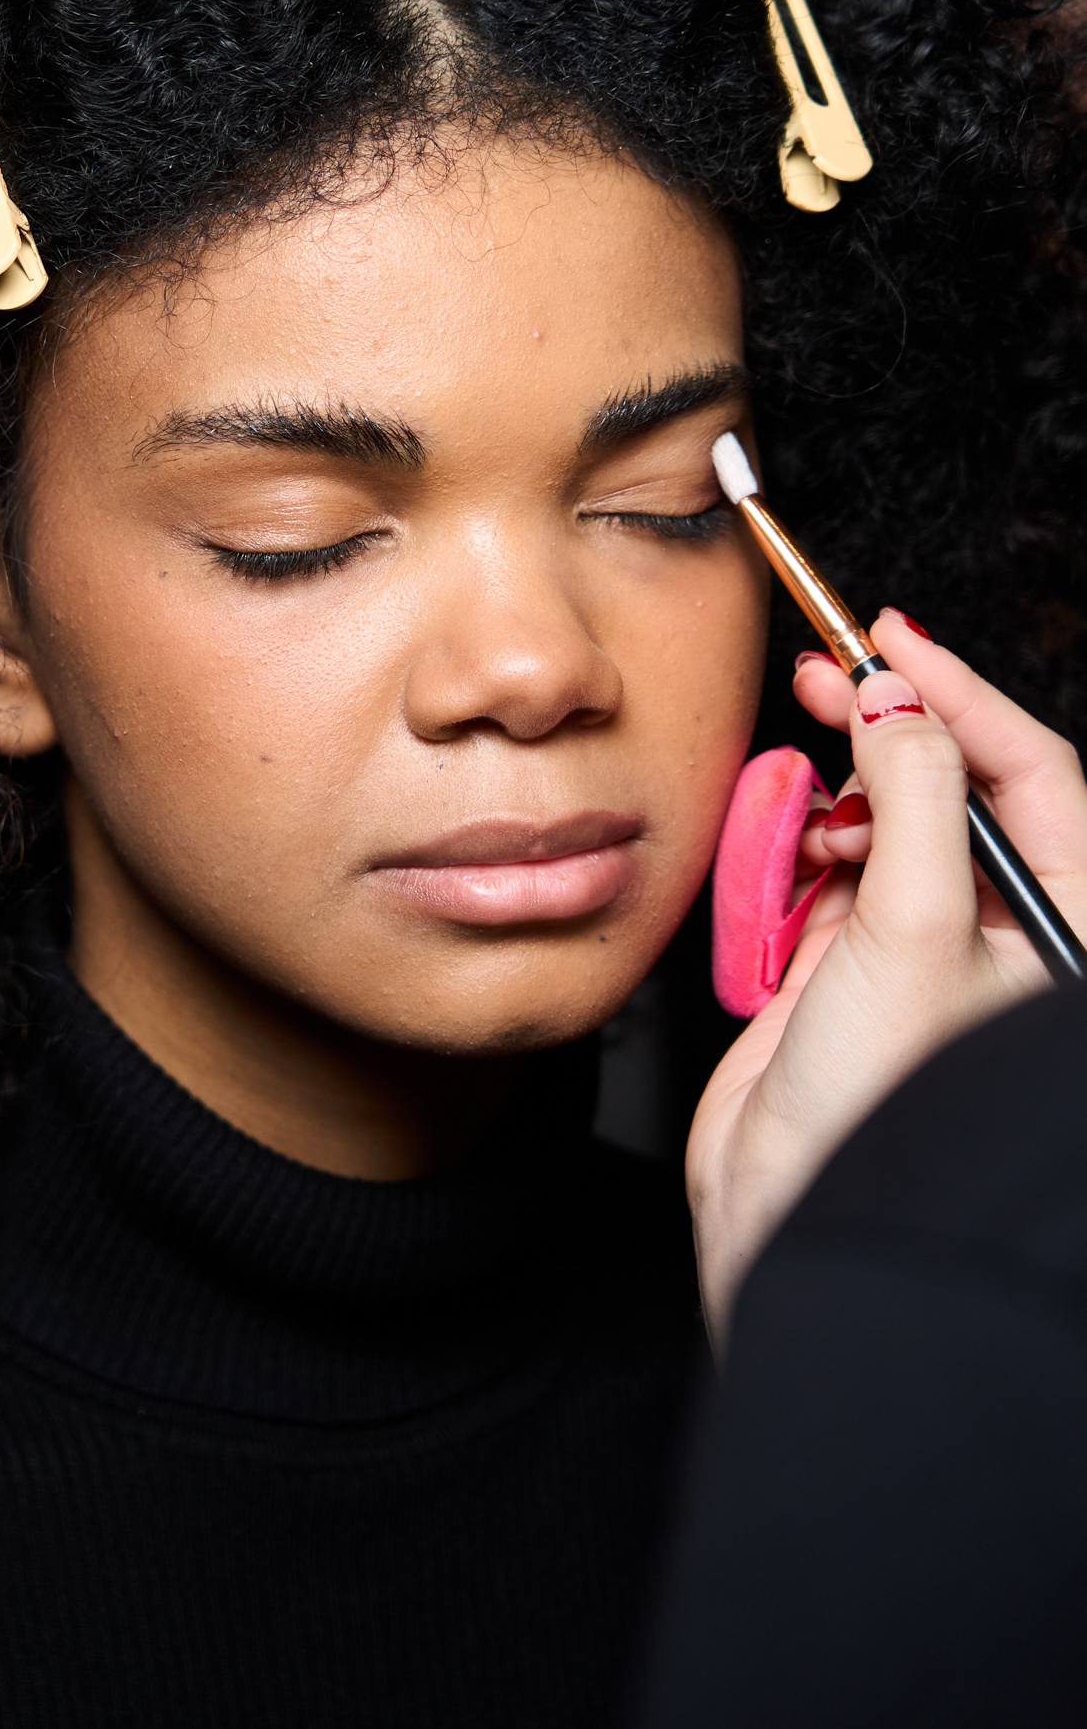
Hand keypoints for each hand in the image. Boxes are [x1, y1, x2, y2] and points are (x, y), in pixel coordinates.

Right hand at [686, 607, 1086, 1344]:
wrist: (792, 1214)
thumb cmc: (879, 1104)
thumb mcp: (911, 923)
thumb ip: (909, 792)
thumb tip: (897, 699)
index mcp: (1062, 921)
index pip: (1033, 772)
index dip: (963, 694)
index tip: (892, 638)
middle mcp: (1006, 929)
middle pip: (963, 784)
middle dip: (897, 723)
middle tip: (831, 670)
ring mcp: (929, 944)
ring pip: (896, 816)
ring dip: (849, 782)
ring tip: (810, 777)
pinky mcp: (856, 962)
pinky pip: (844, 864)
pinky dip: (815, 839)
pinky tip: (799, 843)